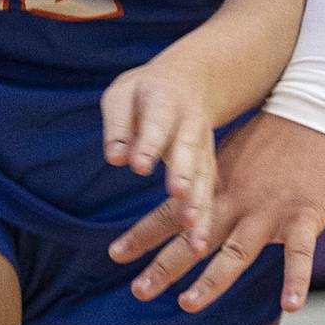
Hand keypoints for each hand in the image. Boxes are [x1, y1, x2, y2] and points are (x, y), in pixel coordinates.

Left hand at [101, 51, 220, 249]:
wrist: (188, 80)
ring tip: (193, 236)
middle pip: (187, 149)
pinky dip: (206, 218)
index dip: (149, 143)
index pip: (157, 122)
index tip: (139, 166)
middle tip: (178, 193)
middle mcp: (189, 124)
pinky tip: (197, 245)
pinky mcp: (208, 165)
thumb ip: (119, 124)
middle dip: (183, 171)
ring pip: (204, 175)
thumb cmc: (144, 92)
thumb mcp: (124, 94)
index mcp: (164, 101)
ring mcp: (203, 145)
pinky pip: (210, 191)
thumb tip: (115, 158)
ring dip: (199, 203)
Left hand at [109, 111, 324, 314]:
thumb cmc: (277, 133)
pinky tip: (289, 305)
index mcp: (219, 184)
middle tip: (138, 290)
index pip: (174, 213)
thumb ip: (213, 181)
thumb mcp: (234, 154)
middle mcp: (238, 200)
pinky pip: (300, 253)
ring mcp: (270, 210)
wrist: (317, 109)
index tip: (115, 254)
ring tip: (188, 303)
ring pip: (236, 251)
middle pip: (195, 238)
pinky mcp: (305, 214)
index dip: (144, 234)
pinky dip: (295, 279)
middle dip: (165, 265)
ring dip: (212, 280)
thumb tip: (188, 199)